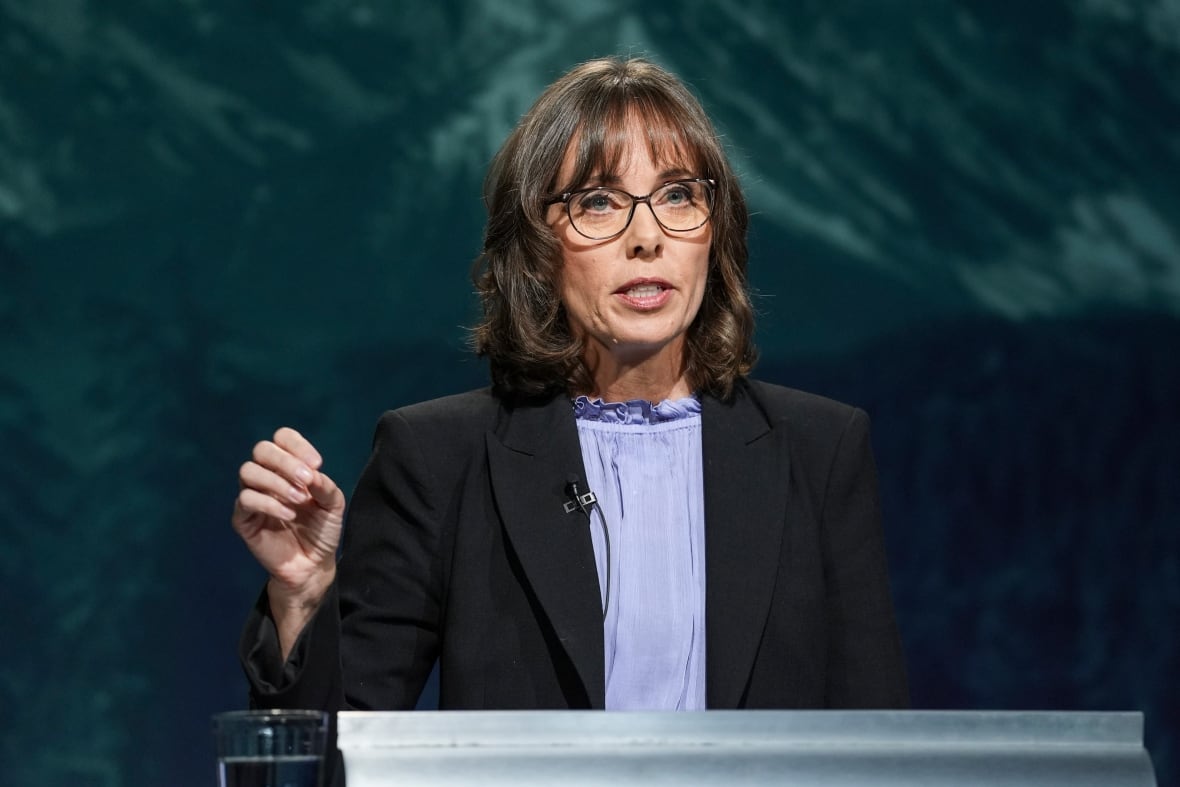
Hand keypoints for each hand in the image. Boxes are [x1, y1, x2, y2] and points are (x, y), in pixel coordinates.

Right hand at [232, 427, 344, 608]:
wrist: (313, 564)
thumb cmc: (322, 530)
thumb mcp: (333, 505)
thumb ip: (325, 486)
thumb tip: (313, 473)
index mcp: (288, 467)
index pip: (282, 438)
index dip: (297, 445)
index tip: (317, 464)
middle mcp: (268, 477)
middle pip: (262, 449)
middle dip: (286, 461)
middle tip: (307, 481)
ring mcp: (253, 496)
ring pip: (248, 471)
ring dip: (276, 482)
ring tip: (299, 500)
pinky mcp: (243, 518)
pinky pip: (245, 499)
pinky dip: (269, 503)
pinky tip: (289, 515)